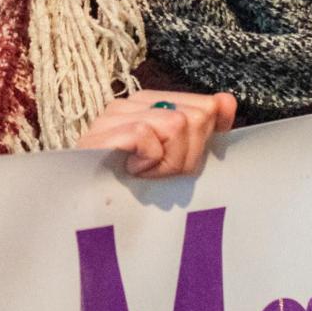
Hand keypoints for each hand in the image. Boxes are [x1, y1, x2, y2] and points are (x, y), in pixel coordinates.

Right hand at [76, 91, 237, 177]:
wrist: (85, 209)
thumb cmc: (133, 187)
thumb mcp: (176, 160)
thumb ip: (203, 131)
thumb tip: (226, 101)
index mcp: (153, 102)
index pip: (206, 106)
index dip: (203, 142)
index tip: (179, 164)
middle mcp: (135, 102)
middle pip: (196, 117)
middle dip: (187, 156)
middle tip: (161, 173)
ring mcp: (116, 115)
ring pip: (176, 125)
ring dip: (168, 163)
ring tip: (146, 174)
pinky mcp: (103, 133)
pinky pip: (147, 137)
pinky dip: (147, 162)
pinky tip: (132, 172)